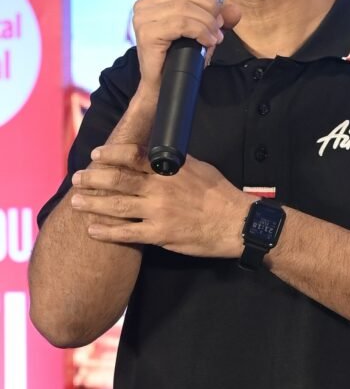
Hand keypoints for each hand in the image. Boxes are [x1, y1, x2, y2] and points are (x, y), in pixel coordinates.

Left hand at [70, 143, 249, 256]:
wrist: (235, 222)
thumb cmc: (219, 193)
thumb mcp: (198, 167)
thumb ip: (174, 162)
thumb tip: (154, 154)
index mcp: (169, 170)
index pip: (133, 156)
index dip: (112, 154)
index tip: (97, 154)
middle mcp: (160, 189)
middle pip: (118, 181)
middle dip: (94, 179)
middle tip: (77, 178)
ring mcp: (158, 212)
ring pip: (117, 206)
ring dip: (93, 203)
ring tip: (76, 202)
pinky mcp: (159, 235)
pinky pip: (127, 233)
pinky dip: (107, 231)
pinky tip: (93, 229)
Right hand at [132, 0, 241, 96]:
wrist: (162, 86)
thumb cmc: (180, 55)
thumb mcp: (202, 30)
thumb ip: (218, 18)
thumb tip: (235, 11)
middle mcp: (145, 4)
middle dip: (209, 5)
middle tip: (218, 24)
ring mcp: (143, 18)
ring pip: (185, 7)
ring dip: (207, 21)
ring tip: (214, 36)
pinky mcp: (147, 34)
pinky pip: (181, 24)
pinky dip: (201, 31)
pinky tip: (207, 41)